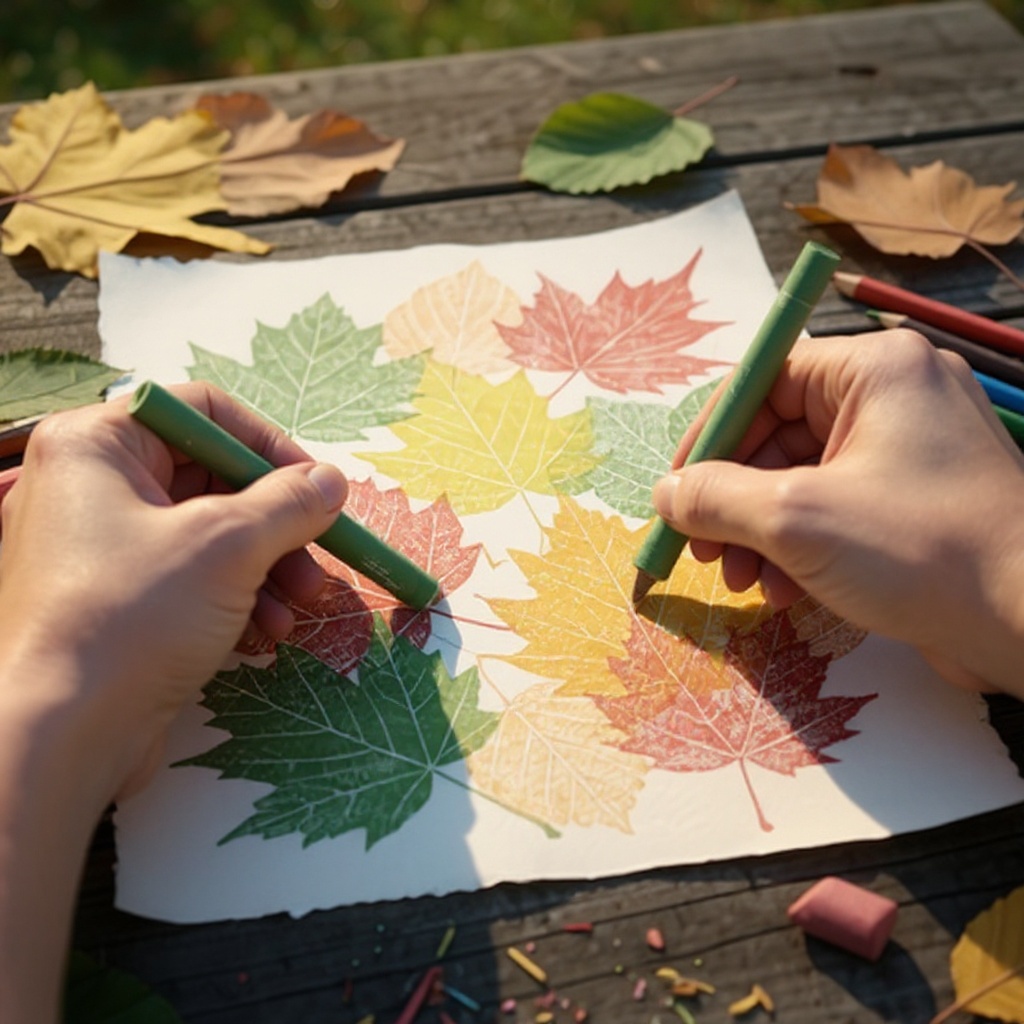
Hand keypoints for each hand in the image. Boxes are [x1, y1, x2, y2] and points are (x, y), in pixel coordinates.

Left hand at [0, 382, 347, 801]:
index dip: (267, 444)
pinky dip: (235, 599)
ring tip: (302, 603)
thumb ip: (289, 503)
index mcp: (96, 446)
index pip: (201, 412)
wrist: (57, 737)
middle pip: (211, 478)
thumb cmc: (131, 617)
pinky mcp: (114, 603)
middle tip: (319, 554)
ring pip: (208, 536)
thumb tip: (331, 480)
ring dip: (268, 566)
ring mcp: (99, 549)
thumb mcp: (227, 546)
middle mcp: (91, 488)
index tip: (314, 485)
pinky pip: (189, 580)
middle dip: (277, 522)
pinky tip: (267, 633)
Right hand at [652, 330, 1023, 694]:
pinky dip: (800, 548)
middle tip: (702, 547)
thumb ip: (716, 497)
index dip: (712, 435)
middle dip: (733, 499)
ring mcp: (911, 453)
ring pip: (803, 479)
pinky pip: (836, 509)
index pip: (765, 379)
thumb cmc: (923, 551)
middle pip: (779, 435)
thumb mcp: (795, 518)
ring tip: (745, 581)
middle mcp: (896, 398)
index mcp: (875, 370)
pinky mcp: (916, 503)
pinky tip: (786, 592)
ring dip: (760, 532)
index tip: (676, 486)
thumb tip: (666, 494)